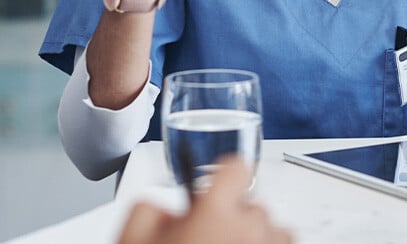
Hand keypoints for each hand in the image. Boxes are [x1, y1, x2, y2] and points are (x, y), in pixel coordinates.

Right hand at [116, 158, 291, 243]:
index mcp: (214, 214)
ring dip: (256, 241)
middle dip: (234, 220)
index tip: (216, 190)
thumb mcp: (133, 241)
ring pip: (274, 233)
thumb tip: (165, 210)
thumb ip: (149, 210)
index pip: (237, 169)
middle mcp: (249, 232)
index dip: (223, 179)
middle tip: (208, 243)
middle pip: (254, 206)